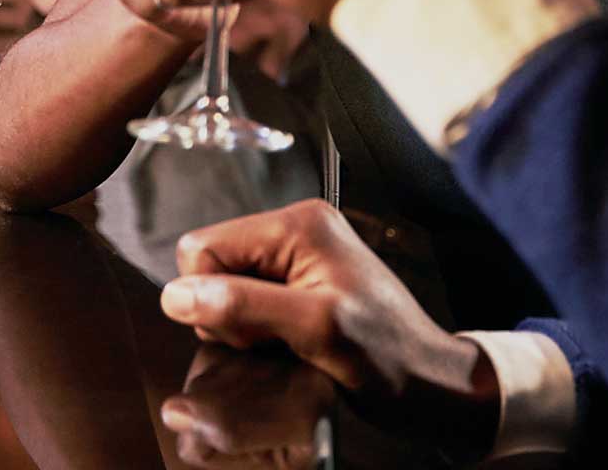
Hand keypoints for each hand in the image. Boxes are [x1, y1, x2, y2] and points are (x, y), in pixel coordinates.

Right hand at [161, 200, 498, 459]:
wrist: (430, 385)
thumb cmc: (388, 357)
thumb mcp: (316, 330)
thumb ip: (245, 307)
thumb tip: (177, 297)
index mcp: (296, 223)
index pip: (202, 248)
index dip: (213, 298)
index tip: (256, 331)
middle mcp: (293, 229)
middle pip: (210, 267)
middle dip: (227, 313)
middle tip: (276, 340)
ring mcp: (296, 257)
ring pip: (223, 290)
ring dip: (242, 328)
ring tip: (287, 345)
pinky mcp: (297, 284)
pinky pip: (244, 303)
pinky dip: (255, 332)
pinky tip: (286, 346)